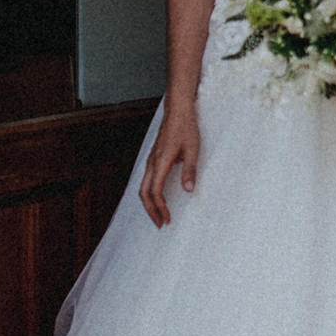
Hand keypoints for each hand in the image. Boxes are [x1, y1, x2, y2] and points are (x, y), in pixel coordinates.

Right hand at [138, 108, 200, 226]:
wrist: (177, 110)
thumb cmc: (186, 128)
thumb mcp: (193, 150)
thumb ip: (190, 171)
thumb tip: (189, 190)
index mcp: (161, 162)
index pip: (155, 191)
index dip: (160, 208)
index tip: (167, 219)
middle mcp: (152, 162)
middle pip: (143, 193)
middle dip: (151, 210)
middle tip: (160, 224)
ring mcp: (151, 160)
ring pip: (142, 187)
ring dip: (149, 203)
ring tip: (158, 215)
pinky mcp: (153, 158)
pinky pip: (146, 180)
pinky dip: (149, 193)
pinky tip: (158, 197)